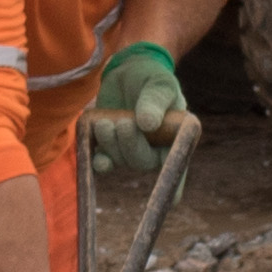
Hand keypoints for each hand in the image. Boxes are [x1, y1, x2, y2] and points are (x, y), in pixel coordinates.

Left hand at [80, 41, 188, 183]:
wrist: (128, 70)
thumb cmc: (151, 77)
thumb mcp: (159, 83)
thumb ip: (155, 101)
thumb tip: (148, 124)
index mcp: (175, 139)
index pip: (177, 166)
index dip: (174, 186)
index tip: (172, 201)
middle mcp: (154, 150)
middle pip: (141, 162)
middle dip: (128, 145)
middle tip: (121, 123)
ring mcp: (131, 150)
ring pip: (120, 160)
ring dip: (110, 144)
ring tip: (105, 122)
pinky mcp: (110, 147)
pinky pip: (102, 160)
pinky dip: (95, 153)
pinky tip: (94, 137)